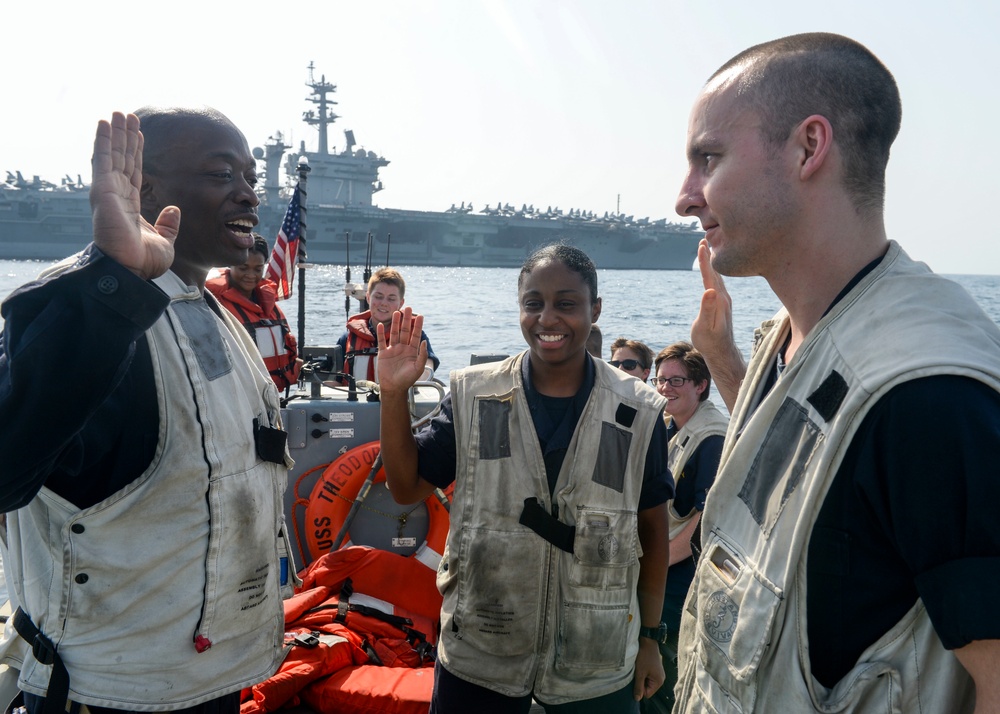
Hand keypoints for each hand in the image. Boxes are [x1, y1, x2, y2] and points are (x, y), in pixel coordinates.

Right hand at [90, 112, 178, 279]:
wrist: (131, 270)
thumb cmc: (143, 262)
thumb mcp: (164, 241)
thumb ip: (169, 225)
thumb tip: (174, 210)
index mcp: (130, 205)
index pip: (133, 172)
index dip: (136, 152)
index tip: (139, 135)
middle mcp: (117, 195)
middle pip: (122, 159)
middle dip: (125, 137)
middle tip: (127, 116)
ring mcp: (108, 192)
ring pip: (112, 155)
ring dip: (114, 133)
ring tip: (118, 113)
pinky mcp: (102, 190)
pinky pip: (102, 160)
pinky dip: (102, 140)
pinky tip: (104, 124)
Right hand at [376, 307, 427, 395]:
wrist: (394, 387)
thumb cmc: (407, 379)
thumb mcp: (418, 368)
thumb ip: (422, 355)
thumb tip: (424, 341)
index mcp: (412, 351)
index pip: (416, 335)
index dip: (418, 325)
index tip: (420, 315)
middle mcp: (403, 348)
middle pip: (405, 331)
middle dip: (406, 320)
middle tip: (408, 308)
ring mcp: (393, 349)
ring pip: (394, 333)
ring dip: (395, 323)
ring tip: (397, 312)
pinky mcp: (383, 353)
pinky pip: (381, 341)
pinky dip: (380, 333)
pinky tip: (380, 325)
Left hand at [633, 637, 664, 700]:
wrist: (647, 641)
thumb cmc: (644, 656)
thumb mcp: (639, 673)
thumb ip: (638, 686)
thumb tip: (637, 699)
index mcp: (659, 681)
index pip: (647, 694)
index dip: (640, 689)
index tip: (636, 679)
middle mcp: (660, 678)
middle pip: (647, 688)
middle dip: (640, 682)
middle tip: (637, 673)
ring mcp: (658, 673)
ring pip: (646, 681)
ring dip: (641, 677)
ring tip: (639, 668)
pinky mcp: (655, 668)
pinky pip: (647, 676)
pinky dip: (642, 672)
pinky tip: (640, 666)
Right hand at [690, 239, 744, 411]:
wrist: (722, 353)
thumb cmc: (710, 341)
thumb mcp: (705, 326)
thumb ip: (708, 308)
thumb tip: (710, 291)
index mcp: (718, 299)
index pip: (710, 275)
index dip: (705, 260)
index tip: (701, 244)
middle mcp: (723, 297)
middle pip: (716, 272)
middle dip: (709, 256)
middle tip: (703, 240)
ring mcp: (724, 301)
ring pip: (718, 277)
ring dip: (712, 263)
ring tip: (708, 252)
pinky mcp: (722, 305)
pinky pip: (718, 283)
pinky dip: (714, 273)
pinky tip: (713, 273)